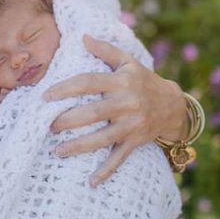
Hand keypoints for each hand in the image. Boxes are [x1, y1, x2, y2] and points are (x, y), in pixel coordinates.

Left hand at [44, 35, 186, 185]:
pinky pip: (120, 158)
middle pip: (93, 113)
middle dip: (68, 120)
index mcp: (122, 81)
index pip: (89, 82)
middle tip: (48, 125)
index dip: (66, 88)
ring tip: (58, 151)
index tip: (45, 96)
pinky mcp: (136, 141)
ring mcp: (132, 124)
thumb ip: (106, 50)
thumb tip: (82, 37)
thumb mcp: (129, 61)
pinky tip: (91, 182)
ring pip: (103, 138)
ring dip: (79, 146)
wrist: (173, 105)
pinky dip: (106, 171)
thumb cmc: (144, 80)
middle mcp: (127, 103)